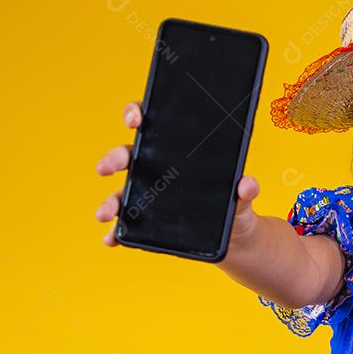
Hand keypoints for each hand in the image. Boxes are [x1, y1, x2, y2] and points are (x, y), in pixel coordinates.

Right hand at [94, 101, 262, 249]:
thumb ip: (245, 190)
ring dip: (110, 202)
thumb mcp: (243, 198)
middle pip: (128, 157)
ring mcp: (148, 196)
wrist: (235, 236)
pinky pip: (126, 226)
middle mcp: (155, 170)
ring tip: (105, 214)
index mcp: (175, 152)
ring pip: (121, 193)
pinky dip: (116, 233)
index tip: (135, 120)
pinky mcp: (147, 222)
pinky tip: (112, 239)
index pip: (150, 124)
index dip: (136, 114)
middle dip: (113, 159)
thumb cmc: (234, 204)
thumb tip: (247, 184)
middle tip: (105, 168)